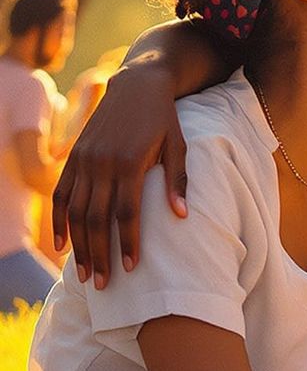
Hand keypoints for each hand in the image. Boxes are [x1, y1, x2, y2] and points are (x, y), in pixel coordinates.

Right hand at [53, 64, 188, 286]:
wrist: (137, 86)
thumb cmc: (165, 119)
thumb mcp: (178, 146)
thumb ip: (177, 181)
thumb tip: (182, 216)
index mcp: (131, 162)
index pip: (127, 212)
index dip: (128, 241)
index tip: (131, 268)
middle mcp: (103, 163)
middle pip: (97, 218)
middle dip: (100, 253)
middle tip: (104, 283)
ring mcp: (84, 161)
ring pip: (76, 211)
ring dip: (79, 245)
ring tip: (86, 274)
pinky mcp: (74, 158)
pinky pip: (62, 195)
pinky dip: (60, 221)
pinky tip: (63, 246)